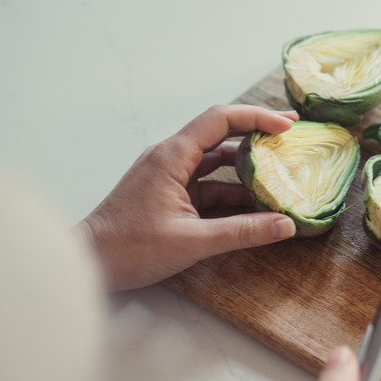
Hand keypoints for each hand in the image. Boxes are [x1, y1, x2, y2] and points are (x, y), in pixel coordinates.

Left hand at [76, 105, 298, 290]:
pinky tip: (254, 203)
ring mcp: (169, 174)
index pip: (220, 119)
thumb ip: (242, 232)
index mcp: (172, 156)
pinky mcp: (169, 193)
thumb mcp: (192, 241)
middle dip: (256, 131)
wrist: (90, 263)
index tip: (287, 126)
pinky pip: (207, 182)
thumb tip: (284, 225)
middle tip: (291, 135)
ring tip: (279, 170)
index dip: (257, 117)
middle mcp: (170, 157)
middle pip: (220, 132)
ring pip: (215, 159)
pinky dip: (230, 189)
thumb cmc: (129, 248)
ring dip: (245, 165)